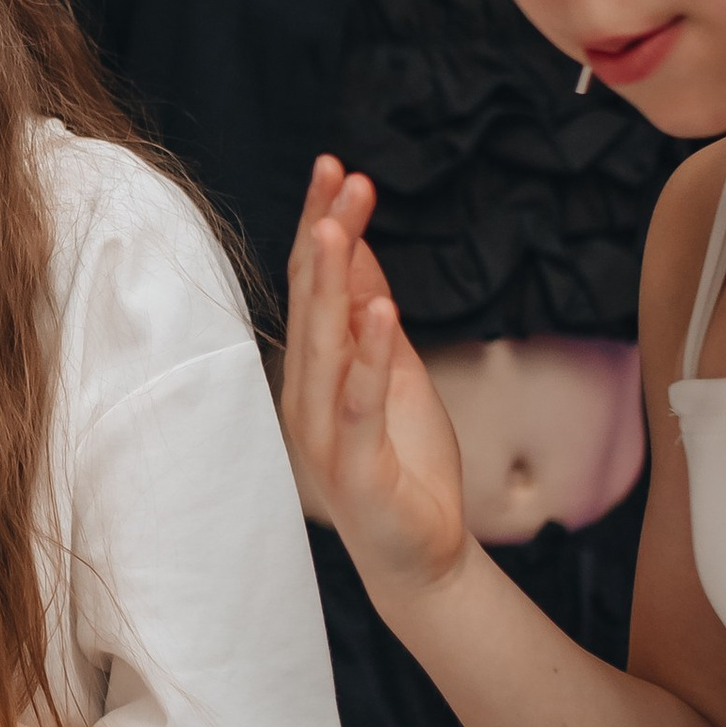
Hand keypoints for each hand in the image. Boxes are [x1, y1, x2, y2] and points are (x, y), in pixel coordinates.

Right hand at [281, 158, 469, 598]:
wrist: (420, 557)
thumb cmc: (404, 465)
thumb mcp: (395, 372)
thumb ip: (373, 317)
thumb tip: (360, 249)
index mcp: (314, 371)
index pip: (312, 285)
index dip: (320, 225)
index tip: (334, 169)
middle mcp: (306, 395)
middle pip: (311, 301)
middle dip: (325, 234)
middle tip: (338, 173)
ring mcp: (324, 431)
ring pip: (324, 343)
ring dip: (333, 281)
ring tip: (342, 224)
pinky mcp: (355, 464)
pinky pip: (359, 399)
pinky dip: (367, 353)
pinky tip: (379, 307)